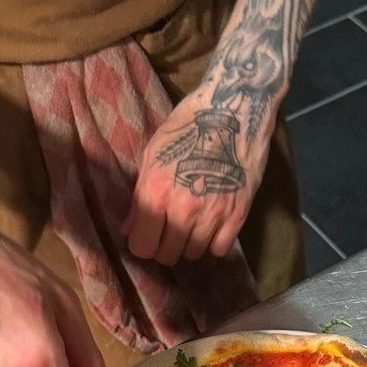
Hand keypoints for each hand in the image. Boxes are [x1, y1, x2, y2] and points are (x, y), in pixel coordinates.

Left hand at [125, 81, 276, 266]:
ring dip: (189, 244)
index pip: (142, 246)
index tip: (147, 235)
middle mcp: (183, 208)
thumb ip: (141, 195)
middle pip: (167, 255)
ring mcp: (213, 214)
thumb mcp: (154, 154)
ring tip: (191, 226)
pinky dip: (214, 242)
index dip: (142, 244)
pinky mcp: (238, 214)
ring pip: (194, 254)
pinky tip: (212, 226)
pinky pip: (220, 249)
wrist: (234, 111)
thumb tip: (129, 228)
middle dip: (164, 247)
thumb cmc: (187, 126)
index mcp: (157, 192)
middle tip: (169, 232)